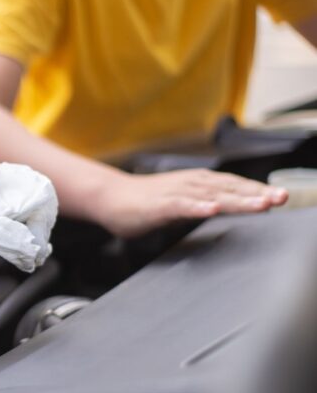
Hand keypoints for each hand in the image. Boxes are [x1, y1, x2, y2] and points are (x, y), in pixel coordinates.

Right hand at [94, 169, 288, 237]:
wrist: (110, 197)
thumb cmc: (144, 201)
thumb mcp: (182, 202)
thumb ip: (204, 204)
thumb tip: (225, 208)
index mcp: (199, 183)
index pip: (235, 186)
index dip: (258, 190)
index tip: (281, 197)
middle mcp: (192, 184)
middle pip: (230, 189)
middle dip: (258, 194)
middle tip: (281, 198)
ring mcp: (177, 193)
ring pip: (212, 196)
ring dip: (238, 200)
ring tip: (260, 205)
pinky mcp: (160, 205)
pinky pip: (182, 205)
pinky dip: (199, 206)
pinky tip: (212, 209)